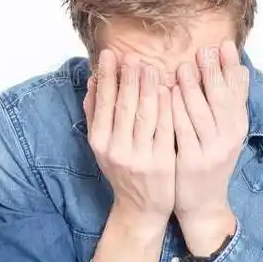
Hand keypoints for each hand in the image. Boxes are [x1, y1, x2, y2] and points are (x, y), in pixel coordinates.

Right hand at [84, 49, 175, 228]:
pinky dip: (167, 107)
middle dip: (129, 78)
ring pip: (146, 115)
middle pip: (124, 106)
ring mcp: (141, 157)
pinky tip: (169, 90)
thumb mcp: (102, 145)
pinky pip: (165, 129)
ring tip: (151, 67)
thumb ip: (96, 113)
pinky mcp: (163, 162)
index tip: (110, 54)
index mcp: (99, 143)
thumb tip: (93, 80)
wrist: (140, 207)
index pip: (104, 103)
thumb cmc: (120, 169)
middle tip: (133, 56)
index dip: (108, 77)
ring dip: (149, 88)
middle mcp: (117, 150)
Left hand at [172, 40, 249, 255]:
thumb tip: (237, 68)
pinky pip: (182, 130)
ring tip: (182, 67)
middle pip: (222, 99)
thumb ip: (227, 101)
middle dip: (213, 72)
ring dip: (192, 88)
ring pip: (201, 113)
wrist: (203, 203)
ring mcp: (211, 150)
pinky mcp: (192, 161)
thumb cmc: (209, 158)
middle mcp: (229, 137)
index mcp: (238, 126)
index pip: (239, 91)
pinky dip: (175, 110)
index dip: (232, 67)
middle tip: (203, 50)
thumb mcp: (225, 131)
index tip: (223, 45)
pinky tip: (167, 94)